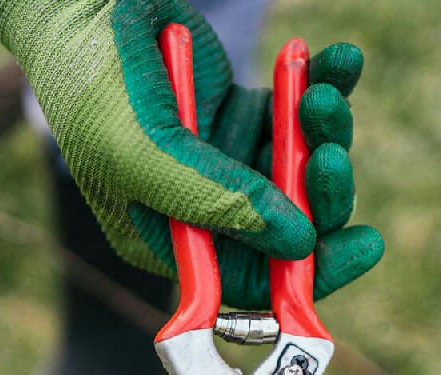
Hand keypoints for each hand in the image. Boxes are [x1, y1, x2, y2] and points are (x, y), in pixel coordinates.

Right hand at [0, 0, 382, 308]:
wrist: (81, 2)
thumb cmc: (93, 82)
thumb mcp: (146, 152)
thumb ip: (218, 202)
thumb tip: (297, 243)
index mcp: (170, 241)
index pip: (249, 280)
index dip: (307, 271)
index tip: (360, 245)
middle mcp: (202, 209)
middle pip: (287, 226)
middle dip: (319, 192)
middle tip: (332, 153)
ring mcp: (225, 160)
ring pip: (302, 168)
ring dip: (324, 130)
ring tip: (321, 90)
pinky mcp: (243, 111)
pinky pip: (301, 112)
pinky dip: (328, 86)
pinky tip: (343, 61)